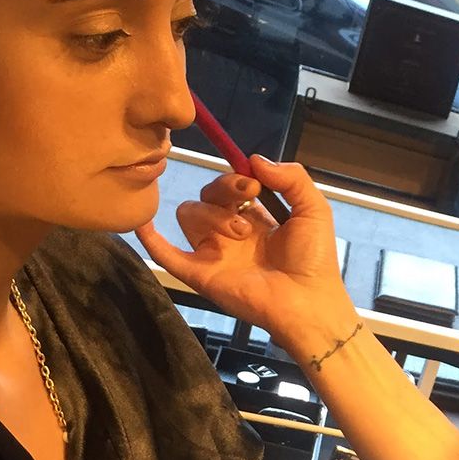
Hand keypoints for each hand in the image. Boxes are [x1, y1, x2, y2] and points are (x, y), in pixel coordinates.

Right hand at [135, 155, 353, 342]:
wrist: (308, 300)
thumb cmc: (314, 258)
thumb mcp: (313, 208)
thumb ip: (292, 178)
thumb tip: (253, 159)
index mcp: (256, 217)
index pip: (231, 186)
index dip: (236, 177)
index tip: (254, 184)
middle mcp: (231, 232)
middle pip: (207, 195)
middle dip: (224, 188)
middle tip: (248, 197)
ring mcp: (214, 252)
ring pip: (189, 215)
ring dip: (213, 215)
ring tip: (241, 234)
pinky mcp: (201, 274)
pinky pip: (167, 255)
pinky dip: (151, 240)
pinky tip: (144, 225)